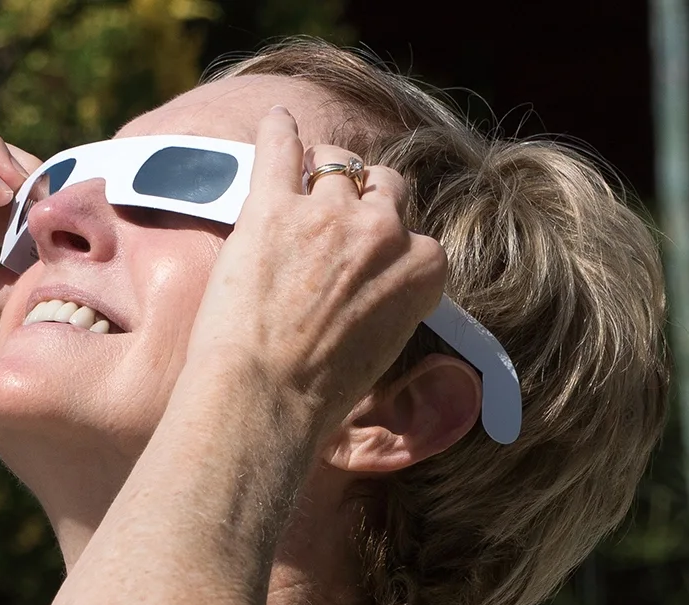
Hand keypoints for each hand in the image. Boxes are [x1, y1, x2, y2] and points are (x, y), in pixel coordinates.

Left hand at [179, 107, 446, 440]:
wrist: (264, 397)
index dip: (387, 245)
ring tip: (300, 183)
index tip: (365, 260)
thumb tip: (372, 289)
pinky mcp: (274, 206)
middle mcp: (384, 232)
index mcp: (424, 270)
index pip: (416, 234)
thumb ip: (391, 300)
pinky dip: (279, 130)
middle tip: (333, 225)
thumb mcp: (385, 347)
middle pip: (384, 186)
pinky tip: (276, 122)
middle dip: (362, 201)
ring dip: (321, 170)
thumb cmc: (319, 393)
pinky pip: (281, 145)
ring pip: (336, 161)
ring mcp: (329, 213)